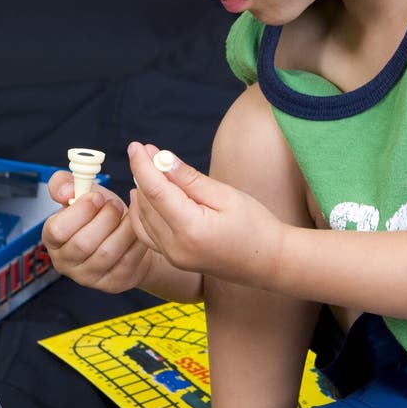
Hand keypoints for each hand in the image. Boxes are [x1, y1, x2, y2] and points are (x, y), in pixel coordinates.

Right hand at [43, 171, 152, 292]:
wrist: (128, 235)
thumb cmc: (101, 213)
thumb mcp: (83, 193)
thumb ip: (66, 183)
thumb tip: (66, 191)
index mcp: (53, 238)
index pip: (57, 230)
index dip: (80, 210)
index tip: (98, 197)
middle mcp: (66, 262)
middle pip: (83, 244)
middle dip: (106, 217)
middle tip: (116, 205)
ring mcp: (88, 277)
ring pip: (107, 253)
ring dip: (123, 228)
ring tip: (128, 215)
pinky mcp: (112, 283)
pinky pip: (127, 260)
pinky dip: (137, 239)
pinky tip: (139, 228)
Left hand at [128, 142, 285, 289]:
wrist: (270, 262)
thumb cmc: (255, 225)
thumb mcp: (226, 195)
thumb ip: (191, 180)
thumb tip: (163, 160)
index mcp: (190, 229)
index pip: (156, 191)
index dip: (143, 166)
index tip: (136, 145)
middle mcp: (175, 248)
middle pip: (146, 205)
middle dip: (142, 175)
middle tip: (145, 151)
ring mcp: (174, 258)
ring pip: (143, 220)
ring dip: (141, 192)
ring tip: (145, 168)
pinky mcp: (175, 260)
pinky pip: (148, 235)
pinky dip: (142, 213)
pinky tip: (143, 197)